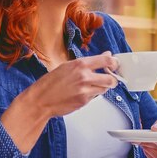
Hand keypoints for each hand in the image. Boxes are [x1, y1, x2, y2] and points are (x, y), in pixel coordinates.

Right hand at [1, 52, 118, 152]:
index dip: (114, 63)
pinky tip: (81, 93)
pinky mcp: (84, 102)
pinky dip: (92, 95)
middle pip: (111, 78)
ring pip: (104, 89)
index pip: (106, 61)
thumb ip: (88, 62)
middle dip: (112, 79)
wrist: (41, 99)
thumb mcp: (68, 66)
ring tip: (91, 86)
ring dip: (102, 87)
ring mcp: (85, 90)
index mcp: (80, 64)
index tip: (115, 64)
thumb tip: (105, 56)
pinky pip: (95, 97)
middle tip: (109, 78)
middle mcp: (84, 76)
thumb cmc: (50, 82)